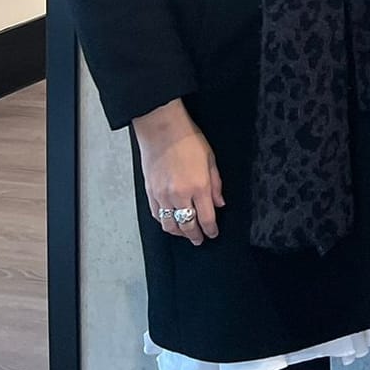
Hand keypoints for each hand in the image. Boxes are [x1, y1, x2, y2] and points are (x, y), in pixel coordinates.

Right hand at [132, 100, 222, 246]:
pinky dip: (164, 222)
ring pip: (170, 225)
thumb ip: (216, 185)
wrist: (162, 130)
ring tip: (186, 233)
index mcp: (199, 187)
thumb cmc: (188, 140)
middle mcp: (180, 195)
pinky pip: (157, 215)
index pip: (206, 218)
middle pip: (188, 226)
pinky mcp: (150, 193)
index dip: (211, 230)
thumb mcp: (211, 159)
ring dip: (179, 233)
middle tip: (199, 240)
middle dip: (195, 236)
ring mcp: (162, 196)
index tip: (213, 234)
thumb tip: (220, 203)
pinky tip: (170, 222)